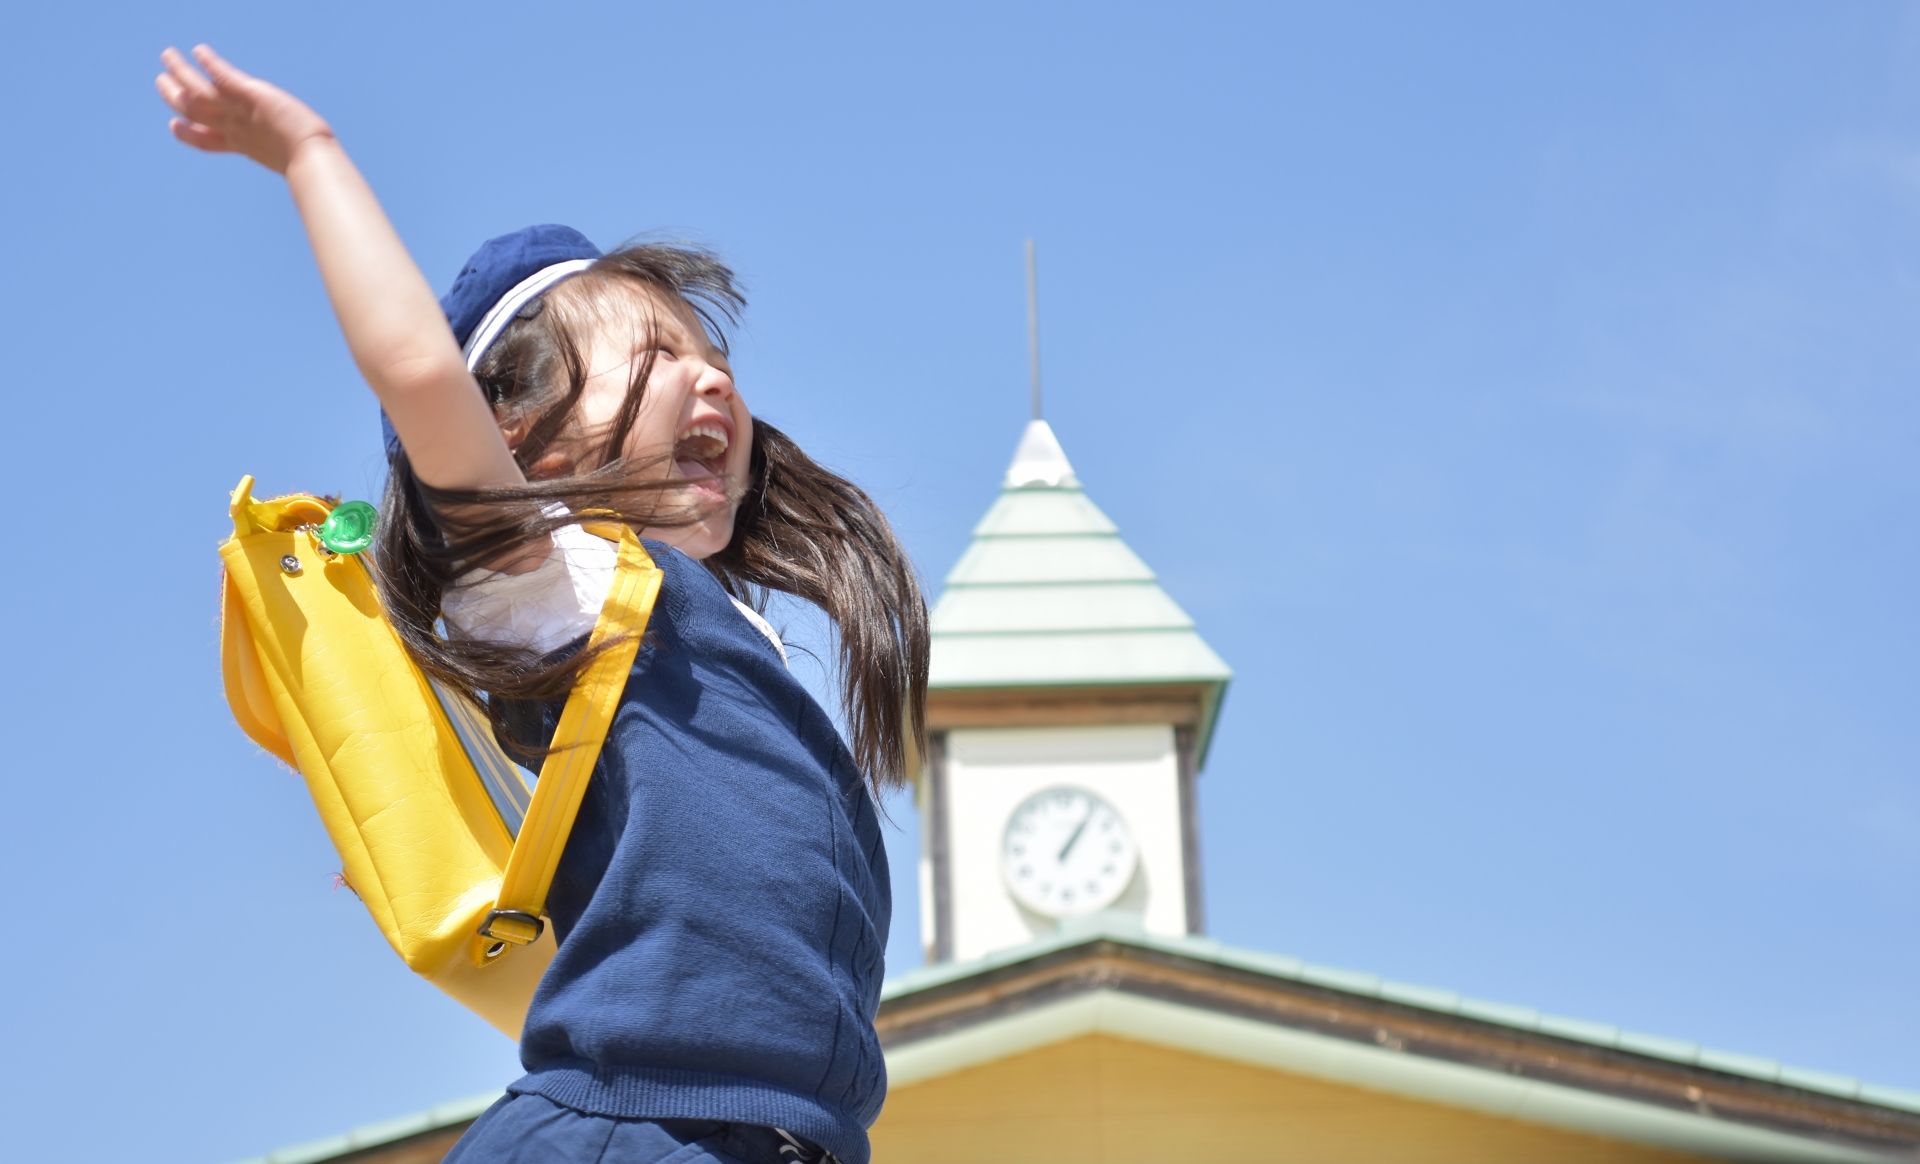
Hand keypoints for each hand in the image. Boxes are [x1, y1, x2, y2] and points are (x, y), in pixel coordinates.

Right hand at [156, 45, 332, 174]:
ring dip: (181, 72)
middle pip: (195, 112)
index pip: (206, 141)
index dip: (187, 134)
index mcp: (242, 146)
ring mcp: (240, 112)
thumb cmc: (310, 164)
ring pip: (200, 91)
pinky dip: (210, 63)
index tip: (173, 126)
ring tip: (168, 56)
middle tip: (160, 82)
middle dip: (174, 97)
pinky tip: (199, 51)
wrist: (311, 157)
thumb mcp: (288, 159)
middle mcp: (234, 128)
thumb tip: (301, 169)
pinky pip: (224, 76)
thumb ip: (282, 156)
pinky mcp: (252, 95)